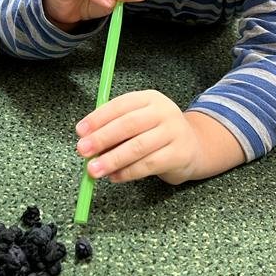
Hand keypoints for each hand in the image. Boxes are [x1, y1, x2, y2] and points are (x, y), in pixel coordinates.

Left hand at [76, 90, 199, 184]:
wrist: (195, 146)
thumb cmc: (157, 133)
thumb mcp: (139, 122)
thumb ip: (115, 129)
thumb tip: (88, 141)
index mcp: (149, 99)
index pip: (120, 105)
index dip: (98, 118)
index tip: (80, 131)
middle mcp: (163, 112)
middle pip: (128, 124)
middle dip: (102, 138)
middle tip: (82, 150)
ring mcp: (174, 132)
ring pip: (138, 147)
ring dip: (112, 159)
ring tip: (94, 170)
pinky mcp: (179, 154)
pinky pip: (149, 165)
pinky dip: (128, 172)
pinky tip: (114, 176)